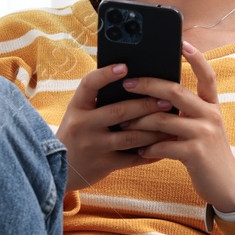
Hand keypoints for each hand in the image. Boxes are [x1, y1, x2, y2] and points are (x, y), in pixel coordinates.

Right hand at [55, 64, 175, 192]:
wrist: (61, 168)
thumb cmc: (78, 132)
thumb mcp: (80, 113)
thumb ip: (100, 100)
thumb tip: (135, 80)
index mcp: (77, 107)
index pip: (88, 85)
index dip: (106, 74)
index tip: (125, 66)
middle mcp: (83, 125)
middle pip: (119, 112)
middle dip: (146, 105)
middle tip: (167, 100)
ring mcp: (94, 146)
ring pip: (131, 137)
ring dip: (155, 130)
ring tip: (173, 122)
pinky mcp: (104, 164)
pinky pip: (134, 158)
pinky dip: (153, 151)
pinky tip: (167, 144)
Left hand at [117, 41, 234, 212]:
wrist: (227, 186)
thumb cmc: (208, 155)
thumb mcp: (204, 129)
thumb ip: (187, 114)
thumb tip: (155, 100)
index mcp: (212, 106)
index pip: (207, 75)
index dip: (196, 57)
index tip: (182, 42)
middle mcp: (210, 115)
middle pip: (175, 91)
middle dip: (147, 85)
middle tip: (127, 84)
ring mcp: (204, 134)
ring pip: (162, 119)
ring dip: (139, 121)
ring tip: (123, 123)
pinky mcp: (195, 153)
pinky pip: (162, 145)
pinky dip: (147, 147)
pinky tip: (139, 150)